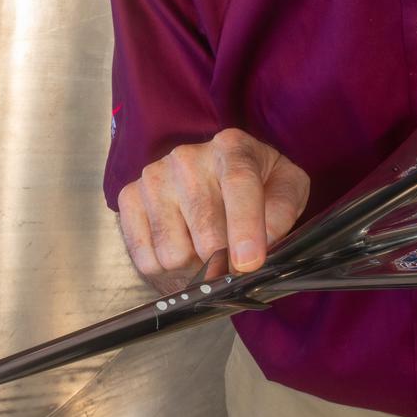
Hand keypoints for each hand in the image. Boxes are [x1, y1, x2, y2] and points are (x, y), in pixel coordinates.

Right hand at [117, 128, 309, 293]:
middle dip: (223, 260)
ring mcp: (154, 176)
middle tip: (232, 258)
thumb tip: (261, 244)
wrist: (217, 177)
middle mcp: (187, 157)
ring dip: (193, 266)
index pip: (238, 183)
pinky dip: (165, 269)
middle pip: (205, 231)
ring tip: (204, 247)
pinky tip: (181, 246)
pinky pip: (146, 258)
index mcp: (232, 147)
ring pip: (173, 252)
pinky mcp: (129, 197)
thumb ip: (282, 211)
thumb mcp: (287, 188)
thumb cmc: (259, 184)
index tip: (247, 263)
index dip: (244, 227)